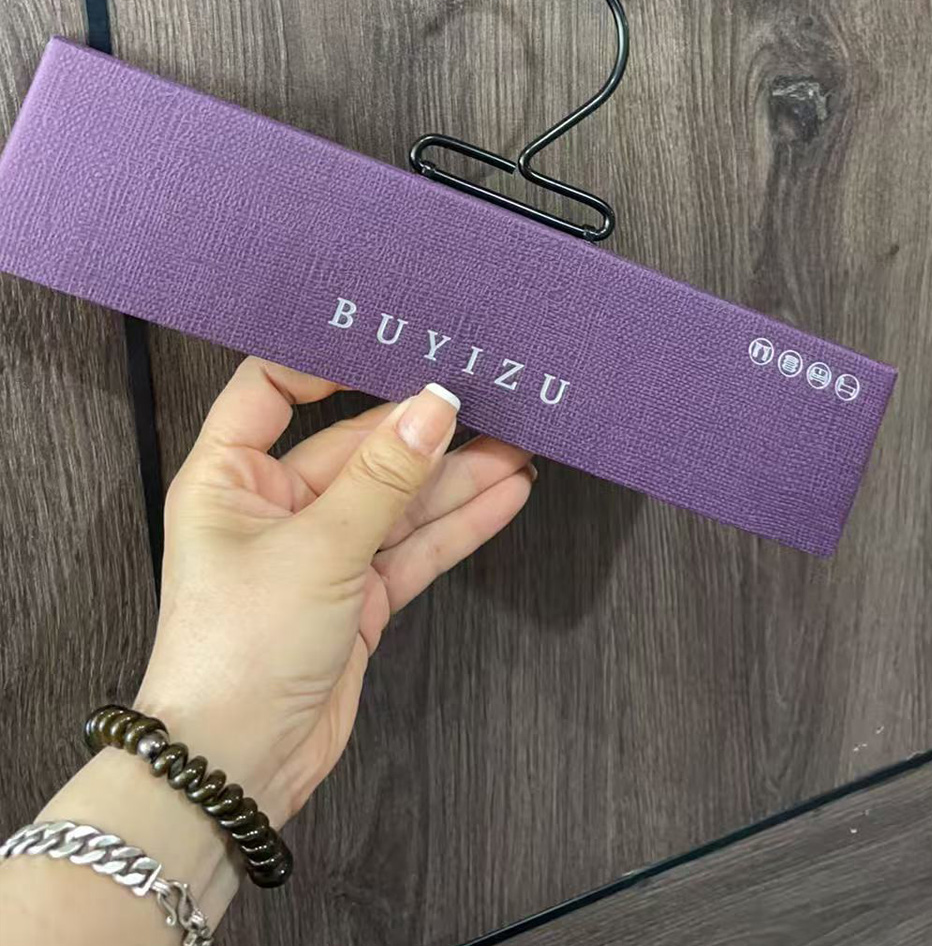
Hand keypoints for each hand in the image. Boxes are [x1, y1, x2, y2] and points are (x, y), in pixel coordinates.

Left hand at [135, 357, 534, 830]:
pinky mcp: (357, 594)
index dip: (322, 361)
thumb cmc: (238, 652)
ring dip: (455, 476)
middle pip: (355, 446)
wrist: (236, 769)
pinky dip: (456, 524)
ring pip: (397, 498)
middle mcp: (274, 507)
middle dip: (422, 429)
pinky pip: (413, 545)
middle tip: (486, 396)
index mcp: (230, 477)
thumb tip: (434, 406)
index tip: (387, 344)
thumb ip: (384, 477)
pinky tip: (503, 495)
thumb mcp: (318, 547)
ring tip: (518, 443)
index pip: (270, 389)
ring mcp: (320, 551)